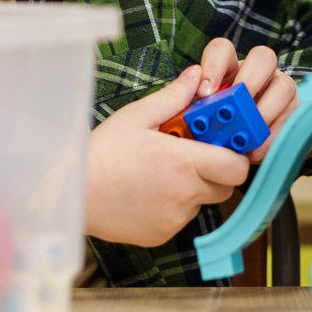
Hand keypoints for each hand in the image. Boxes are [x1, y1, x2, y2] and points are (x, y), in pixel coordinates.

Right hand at [83, 66, 253, 245]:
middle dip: (217, 171)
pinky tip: (149, 191)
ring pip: (202, 202)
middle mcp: (186, 194)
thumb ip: (173, 97)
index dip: (236, 154)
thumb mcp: (137, 116)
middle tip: (194, 156)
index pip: (238, 165)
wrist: (73, 194)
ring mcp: (175, 218)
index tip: (224, 143)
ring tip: (163, 173)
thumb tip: (196, 76)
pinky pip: (180, 218)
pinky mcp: (162, 235)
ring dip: (194, 188)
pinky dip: (173, 206)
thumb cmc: (103, 153)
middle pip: (226, 186)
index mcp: (185, 162)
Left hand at [198, 37, 298, 161]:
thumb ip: (195, 109)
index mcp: (229, 68)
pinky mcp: (295, 111)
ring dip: (265, 112)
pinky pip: (292, 117)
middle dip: (250, 81)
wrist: (247, 152)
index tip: (204, 93)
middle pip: (263, 57)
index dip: (213, 66)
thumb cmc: (217, 132)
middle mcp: (258, 72)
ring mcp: (280, 89)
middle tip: (236, 108)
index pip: (222, 50)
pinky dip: (273, 136)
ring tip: (248, 136)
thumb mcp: (201, 118)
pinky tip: (257, 151)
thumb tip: (189, 105)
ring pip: (284, 86)